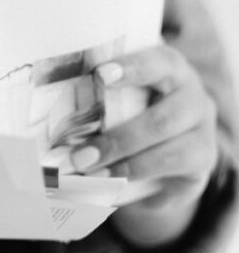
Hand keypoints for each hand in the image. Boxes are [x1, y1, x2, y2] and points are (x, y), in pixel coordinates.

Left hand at [70, 44, 217, 248]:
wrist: (172, 144)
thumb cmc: (135, 107)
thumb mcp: (123, 95)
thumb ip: (100, 98)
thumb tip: (49, 122)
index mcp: (172, 69)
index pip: (157, 62)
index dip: (131, 68)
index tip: (100, 74)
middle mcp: (195, 98)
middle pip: (162, 119)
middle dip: (118, 141)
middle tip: (80, 156)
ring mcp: (203, 133)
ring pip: (169, 153)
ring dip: (126, 167)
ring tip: (92, 176)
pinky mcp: (203, 166)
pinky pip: (176, 181)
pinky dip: (141, 185)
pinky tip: (115, 190)